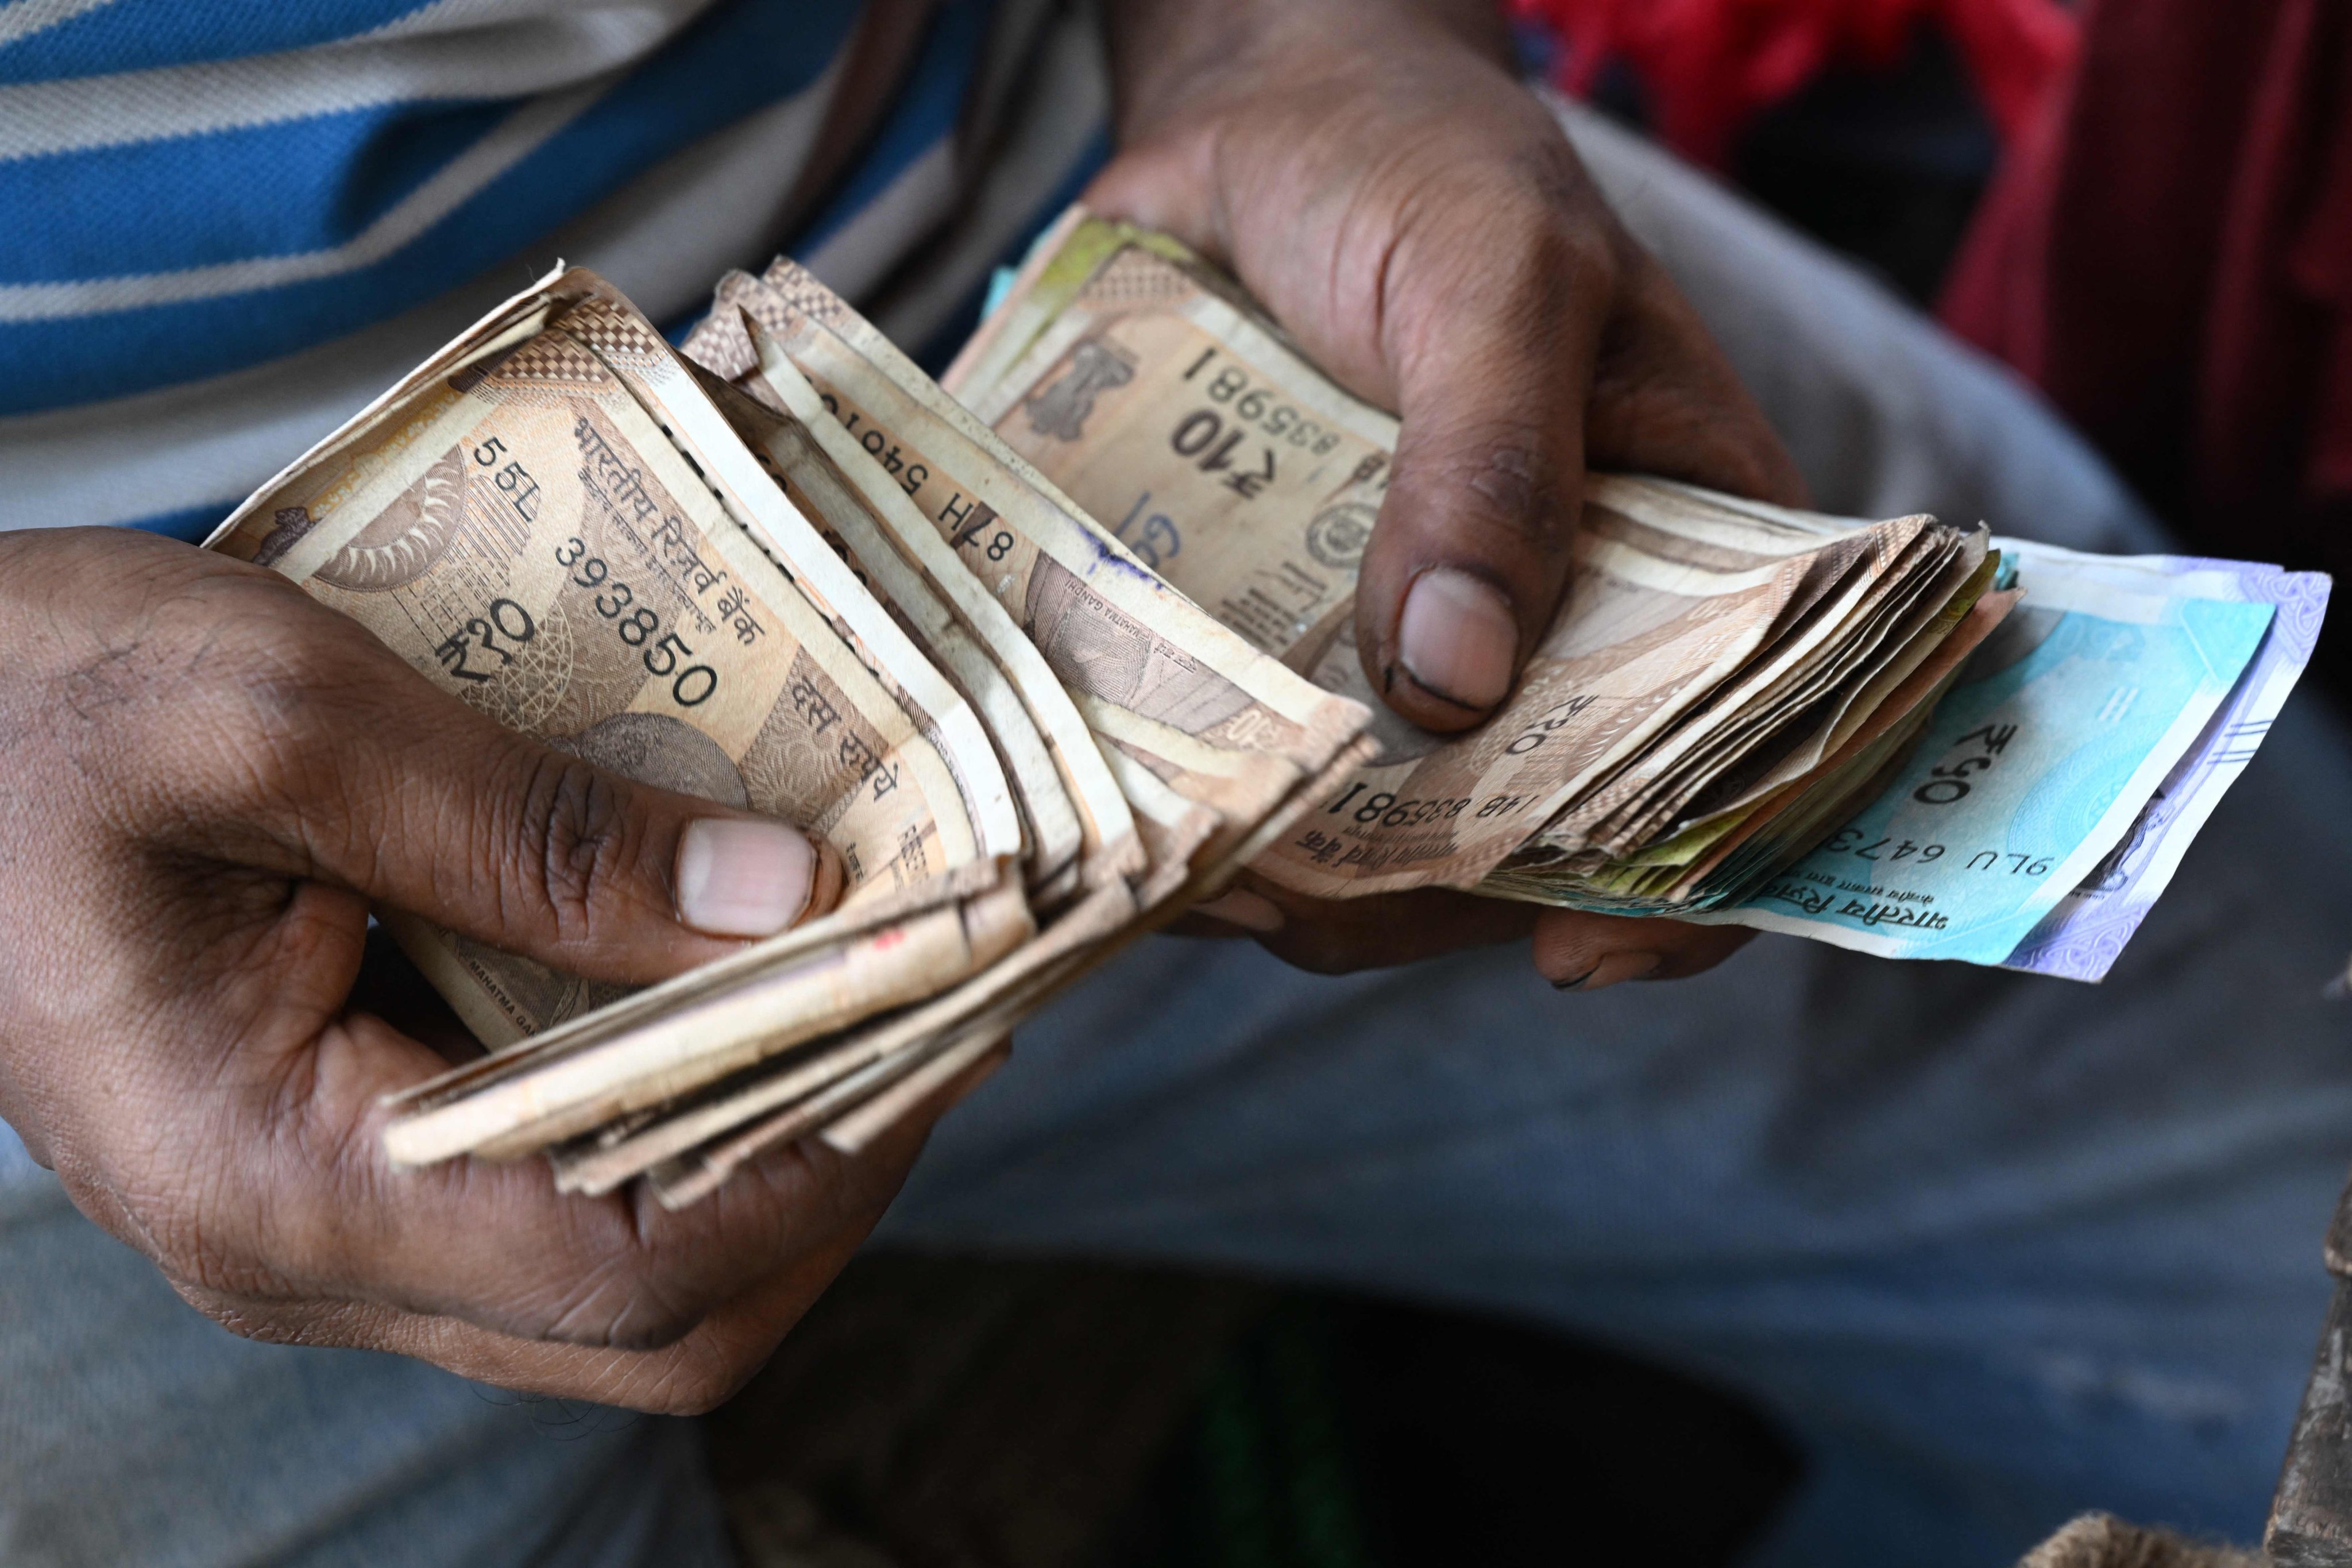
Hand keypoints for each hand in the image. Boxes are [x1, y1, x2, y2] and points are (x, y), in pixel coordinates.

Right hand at [0, 530, 971, 1411]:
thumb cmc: (26, 702)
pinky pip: (552, 1178)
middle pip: (650, 1314)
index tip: (944, 1024)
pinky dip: (670, 1095)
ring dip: (759, 1134)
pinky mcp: (342, 1140)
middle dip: (821, 1172)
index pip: (630, 1266)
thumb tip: (784, 905)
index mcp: (269, 1178)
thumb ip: (538, 833)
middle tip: (933, 1007)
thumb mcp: (285, 719)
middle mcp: (302, 1245)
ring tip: (863, 981)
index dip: (820, 1163)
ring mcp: (324, 1211)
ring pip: (614, 1262)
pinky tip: (732, 967)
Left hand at [1096, 0, 1797, 984]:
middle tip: (1297, 901)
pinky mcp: (1298, 634)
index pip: (1744, 753)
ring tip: (1201, 868)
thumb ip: (1491, 459)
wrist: (1268, 114)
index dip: (1693, 883)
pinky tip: (1145, 815)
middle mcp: (1564, 625)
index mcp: (1692, 547)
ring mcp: (1425, 642)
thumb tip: (1453, 680)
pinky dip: (1216, 800)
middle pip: (1541, 825)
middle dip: (1430, 895)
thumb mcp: (1495, 276)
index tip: (1574, 947)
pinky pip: (1272, 754)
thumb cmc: (1425, 163)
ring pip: (1391, 821)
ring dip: (1302, 872)